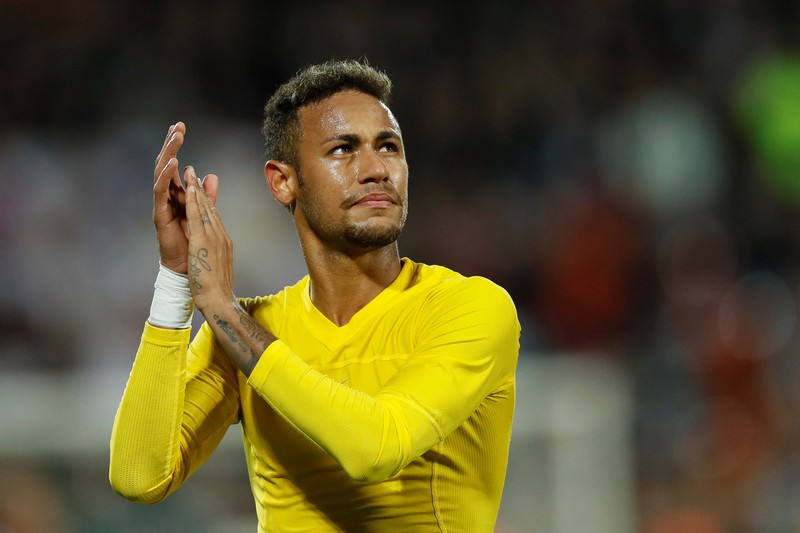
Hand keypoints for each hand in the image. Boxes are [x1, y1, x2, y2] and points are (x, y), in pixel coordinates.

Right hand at [153, 122, 217, 272]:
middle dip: (171, 144)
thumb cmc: (192, 243)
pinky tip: (173, 163)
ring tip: (176, 138)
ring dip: (169, 154)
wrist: (187, 268)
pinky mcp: (159, 214)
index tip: (180, 126)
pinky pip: (161, 192)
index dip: (176, 145)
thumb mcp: (203, 212)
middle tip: (177, 126)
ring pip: (161, 173)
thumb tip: (211, 175)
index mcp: (176, 194)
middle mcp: (166, 196)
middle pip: (166, 164)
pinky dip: (166, 176)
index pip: (174, 164)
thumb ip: (205, 194)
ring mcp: (161, 204)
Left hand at [185, 166, 232, 312]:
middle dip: (202, 191)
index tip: (201, 190)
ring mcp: (213, 237)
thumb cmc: (217, 290)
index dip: (207, 202)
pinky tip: (189, 189)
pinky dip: (193, 201)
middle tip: (196, 173)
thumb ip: (215, 257)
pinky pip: (197, 216)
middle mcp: (220, 236)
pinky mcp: (203, 241)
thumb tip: (214, 254)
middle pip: (211, 209)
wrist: (219, 300)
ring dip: (197, 189)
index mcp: (223, 243)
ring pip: (205, 208)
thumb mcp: (217, 268)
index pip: (214, 218)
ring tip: (191, 173)